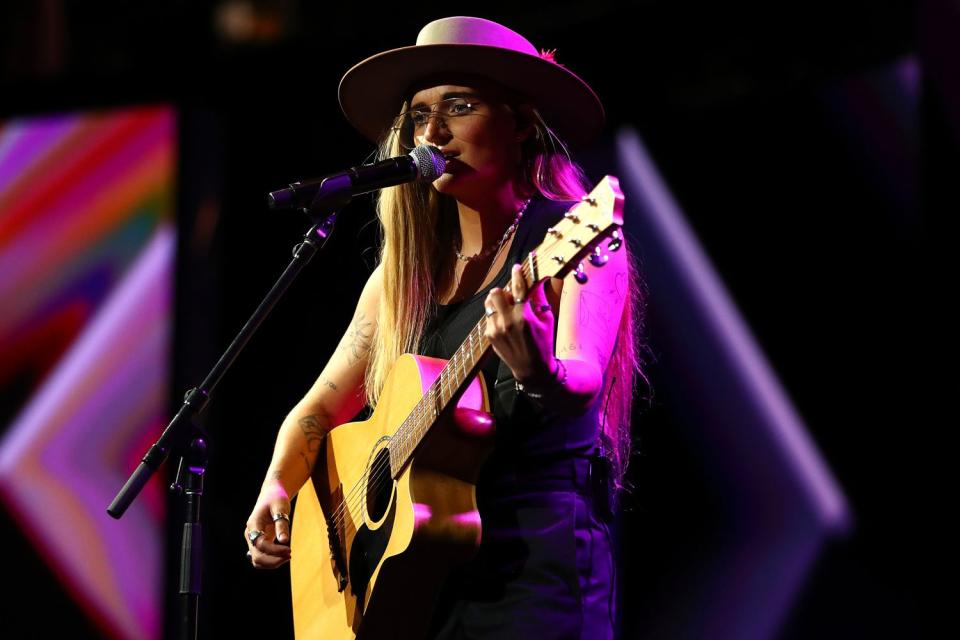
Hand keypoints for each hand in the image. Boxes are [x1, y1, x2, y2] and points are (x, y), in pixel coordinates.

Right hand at [245, 479, 291, 568]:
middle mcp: (250, 534)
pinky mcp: (259, 542)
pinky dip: (271, 560)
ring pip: (257, 560)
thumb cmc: (276, 498)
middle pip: (256, 556)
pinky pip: (261, 557)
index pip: (260, 544)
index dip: (275, 550)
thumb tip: (285, 540)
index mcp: (253, 525)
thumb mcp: (280, 507)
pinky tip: (283, 555)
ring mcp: (253, 539)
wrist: (271, 494)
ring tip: (288, 556)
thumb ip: (281, 523)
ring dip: (272, 563)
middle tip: (290, 556)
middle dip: (273, 560)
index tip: (289, 549)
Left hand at [483, 264, 555, 383]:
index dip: (517, 274)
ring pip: (489, 304)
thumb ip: (539, 300)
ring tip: (507, 307)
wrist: (532, 369)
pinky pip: (489, 317)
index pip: (518, 288)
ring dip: (498, 301)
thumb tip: (536, 282)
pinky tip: (505, 321)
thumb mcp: (547, 320)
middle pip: (496, 293)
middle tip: (511, 294)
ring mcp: (496, 329)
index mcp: (524, 316)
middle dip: (503, 290)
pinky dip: (496, 315)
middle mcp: (508, 322)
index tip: (517, 267)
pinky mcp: (490, 335)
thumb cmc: (543, 342)